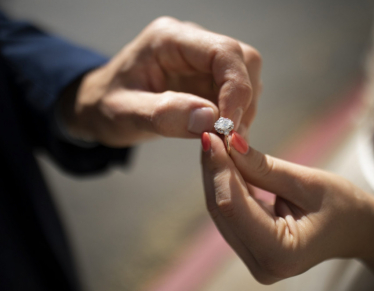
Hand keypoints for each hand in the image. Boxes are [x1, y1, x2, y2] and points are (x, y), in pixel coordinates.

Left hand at [61, 17, 261, 146]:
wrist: (99, 106)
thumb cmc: (105, 106)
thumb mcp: (124, 114)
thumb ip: (163, 115)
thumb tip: (212, 120)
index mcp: (169, 39)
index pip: (223, 51)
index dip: (236, 87)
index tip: (229, 126)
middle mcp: (191, 44)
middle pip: (243, 60)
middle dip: (243, 100)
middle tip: (231, 137)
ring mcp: (201, 61)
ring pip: (246, 77)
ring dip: (243, 109)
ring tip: (223, 138)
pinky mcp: (206, 79)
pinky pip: (235, 93)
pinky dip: (236, 115)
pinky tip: (220, 133)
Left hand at [201, 132, 373, 290]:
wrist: (356, 229)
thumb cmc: (342, 206)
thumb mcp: (307, 183)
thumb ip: (264, 167)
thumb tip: (230, 142)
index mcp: (279, 253)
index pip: (233, 205)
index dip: (219, 168)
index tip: (211, 136)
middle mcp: (261, 263)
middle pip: (222, 209)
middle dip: (214, 168)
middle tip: (210, 134)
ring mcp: (253, 258)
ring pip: (221, 210)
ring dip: (217, 175)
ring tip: (216, 142)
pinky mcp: (251, 247)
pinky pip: (230, 212)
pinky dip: (226, 185)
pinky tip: (224, 161)